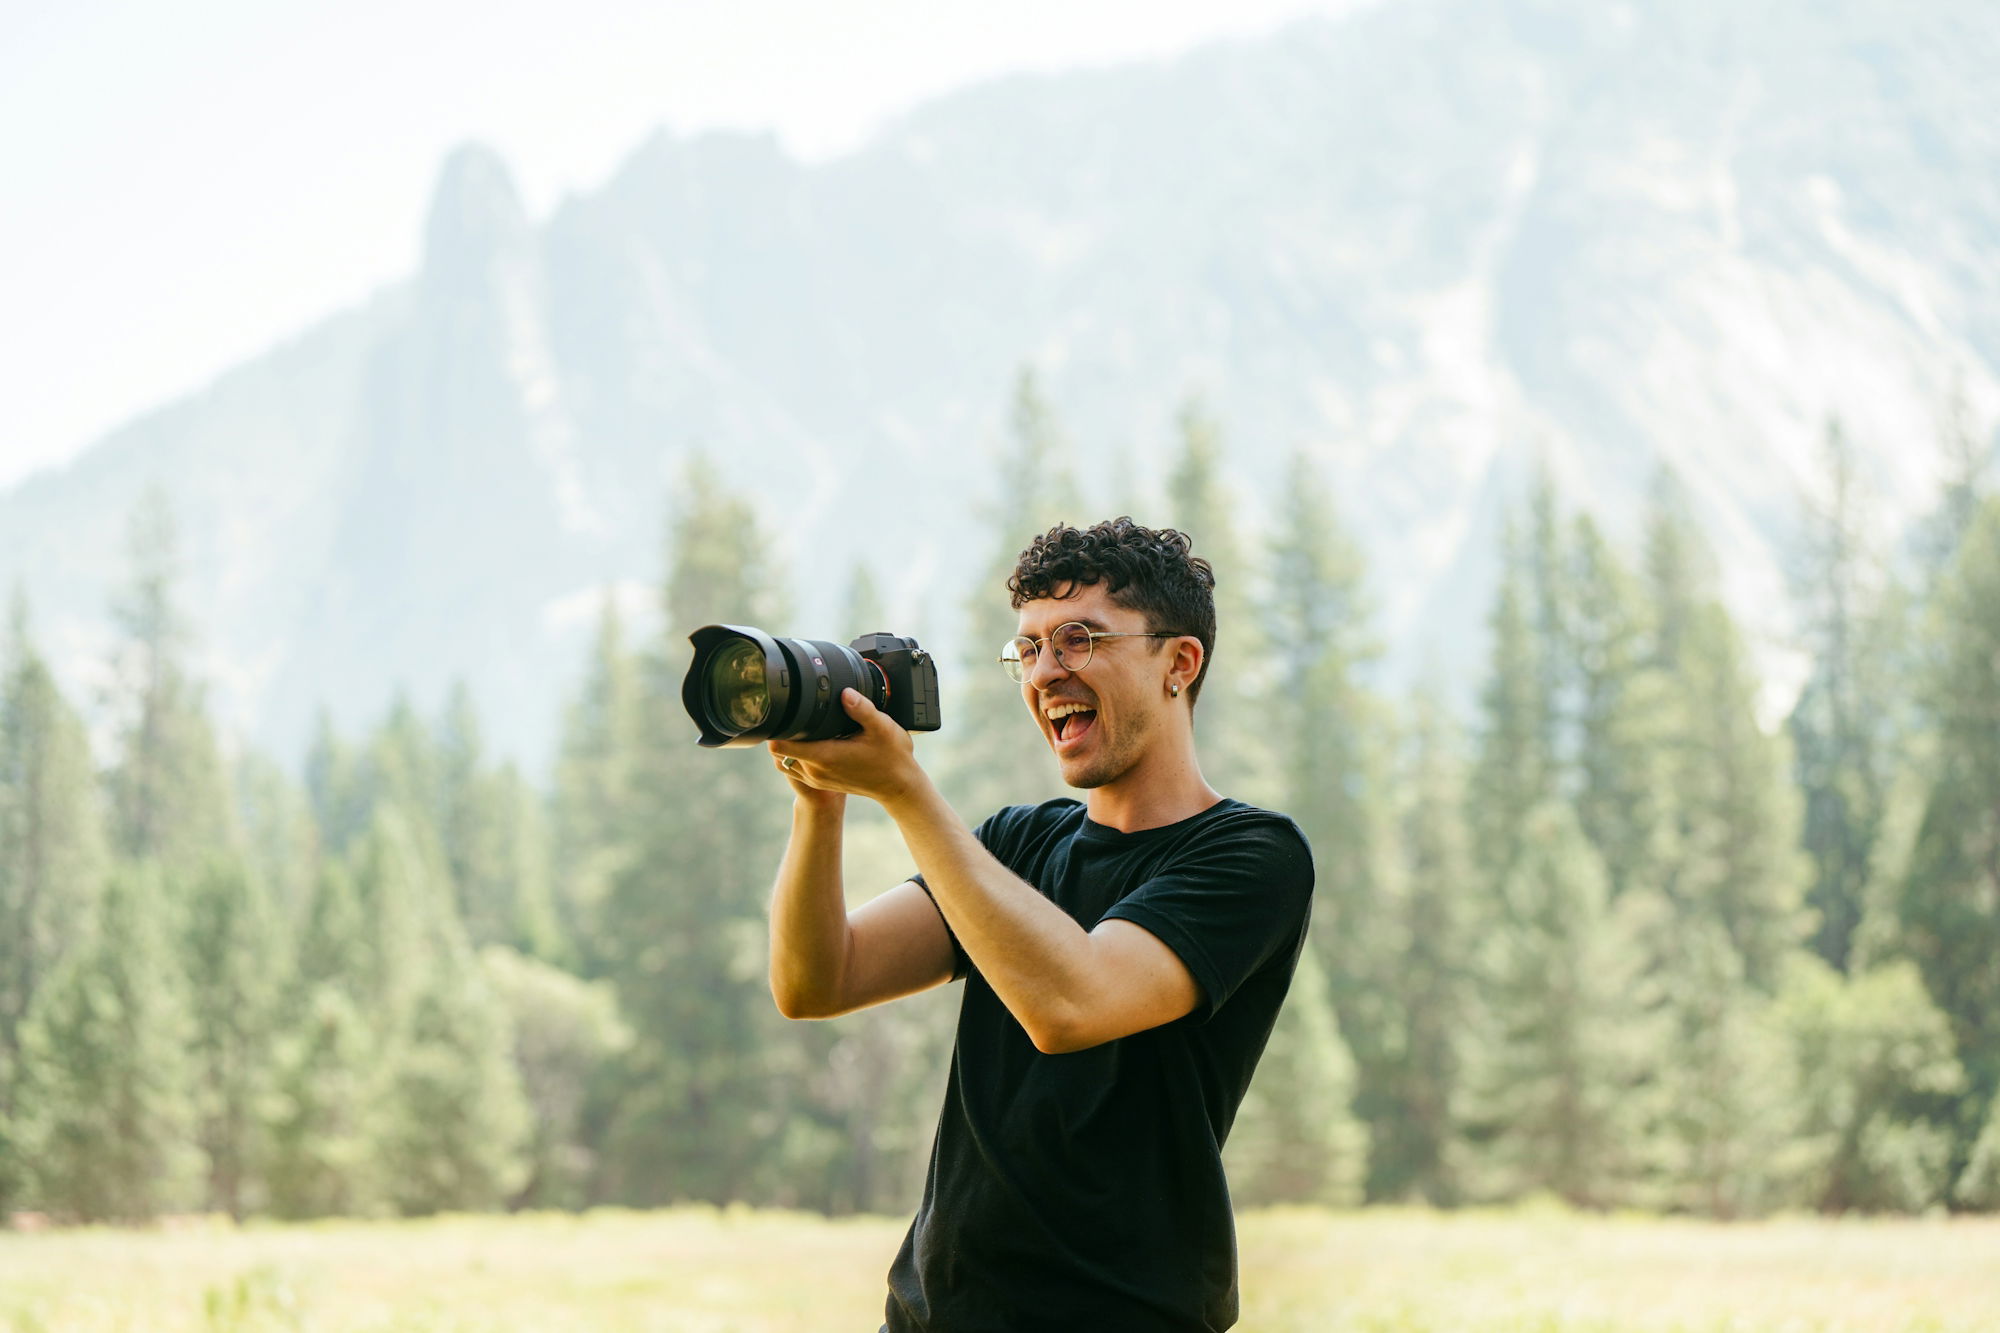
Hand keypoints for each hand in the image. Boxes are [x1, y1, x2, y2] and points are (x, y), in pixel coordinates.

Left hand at [768, 689, 924, 807]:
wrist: (898, 786)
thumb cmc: (892, 757)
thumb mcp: (882, 727)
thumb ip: (862, 708)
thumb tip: (845, 692)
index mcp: (825, 756)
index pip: (780, 745)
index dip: (776, 727)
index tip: (782, 711)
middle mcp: (816, 771)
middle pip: (778, 751)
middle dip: (781, 732)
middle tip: (793, 713)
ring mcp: (817, 780)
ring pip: (784, 760)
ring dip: (787, 744)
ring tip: (800, 727)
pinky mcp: (821, 783)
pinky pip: (795, 768)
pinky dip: (795, 755)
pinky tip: (810, 741)